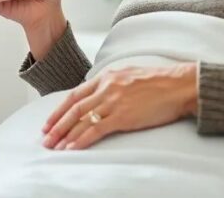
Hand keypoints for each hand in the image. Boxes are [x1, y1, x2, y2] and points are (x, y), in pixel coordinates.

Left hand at [41, 63, 198, 150]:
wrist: (178, 85)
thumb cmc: (160, 81)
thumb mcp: (129, 75)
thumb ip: (113, 84)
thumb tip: (101, 95)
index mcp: (106, 77)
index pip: (76, 95)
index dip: (60, 109)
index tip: (49, 121)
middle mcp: (106, 88)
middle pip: (74, 109)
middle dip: (57, 125)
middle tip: (45, 138)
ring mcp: (113, 102)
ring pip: (81, 120)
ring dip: (65, 135)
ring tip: (54, 147)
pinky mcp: (123, 116)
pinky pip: (96, 130)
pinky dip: (81, 140)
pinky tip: (72, 148)